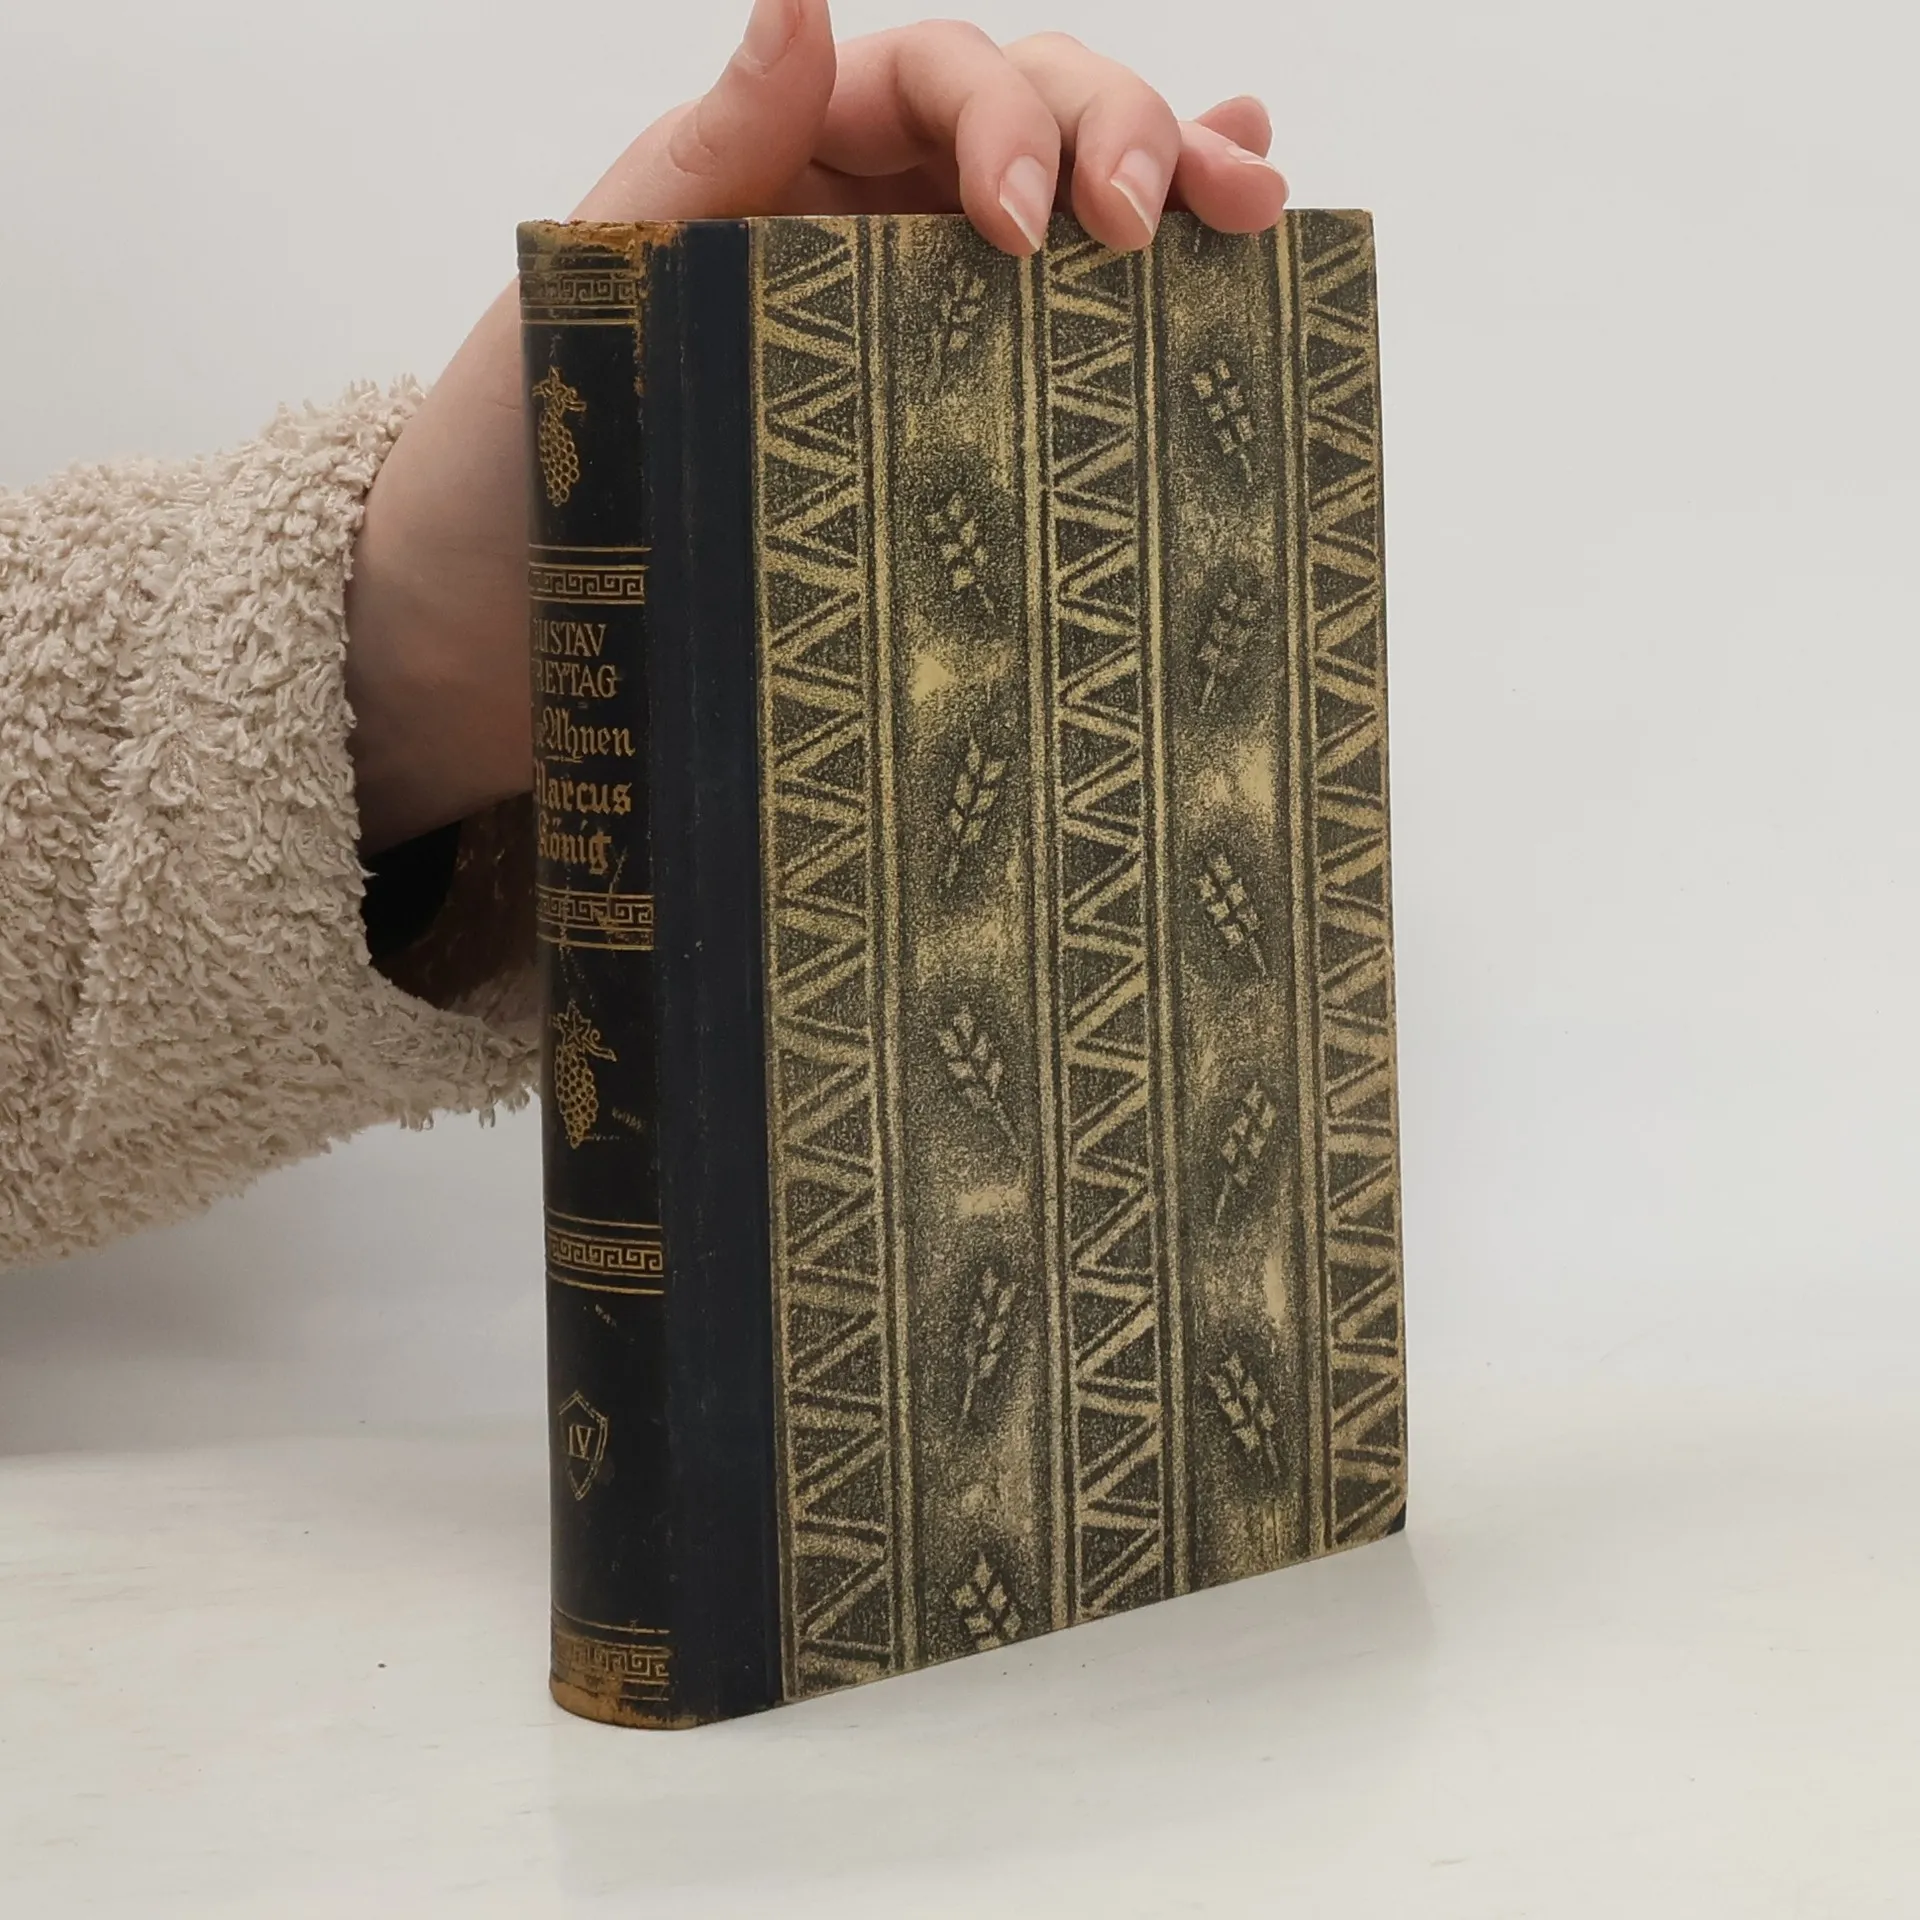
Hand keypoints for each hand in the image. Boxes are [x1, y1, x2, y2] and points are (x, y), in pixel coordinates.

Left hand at [344, 0, 1287, 852]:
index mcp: (783, 158)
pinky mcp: (940, 419)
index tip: (1035, 231)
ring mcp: (912, 315)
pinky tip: (1231, 242)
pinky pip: (1056, 330)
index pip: (935, 78)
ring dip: (1172, 177)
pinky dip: (1151, 278)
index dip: (1011, 121)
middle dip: (1121, 138)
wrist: (495, 615)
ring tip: (1252, 197)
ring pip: (1070, 205)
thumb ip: (714, 149)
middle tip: (1173, 218)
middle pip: (1029, 118)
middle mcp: (863, 219)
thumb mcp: (606, 282)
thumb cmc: (524, 451)